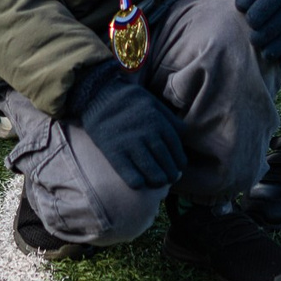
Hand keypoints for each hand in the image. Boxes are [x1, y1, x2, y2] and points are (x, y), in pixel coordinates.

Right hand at [77, 74, 186, 190]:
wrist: (97, 96)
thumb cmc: (127, 100)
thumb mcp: (152, 102)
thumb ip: (169, 118)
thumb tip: (183, 135)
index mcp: (158, 122)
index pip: (177, 150)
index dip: (179, 162)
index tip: (177, 167)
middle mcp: (147, 134)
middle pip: (167, 165)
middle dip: (171, 175)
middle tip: (168, 178)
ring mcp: (131, 144)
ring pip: (153, 174)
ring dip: (158, 182)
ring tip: (156, 182)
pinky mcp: (115, 153)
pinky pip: (132, 178)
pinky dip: (139, 184)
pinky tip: (139, 181)